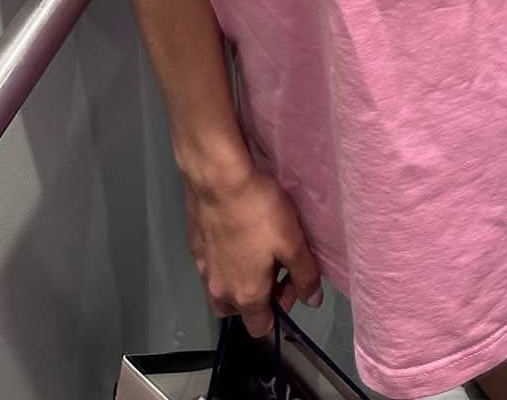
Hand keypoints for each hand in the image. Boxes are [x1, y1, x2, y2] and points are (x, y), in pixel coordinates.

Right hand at [184, 160, 323, 337]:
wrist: (217, 179)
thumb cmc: (259, 212)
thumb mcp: (292, 242)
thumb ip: (305, 275)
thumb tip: (313, 301)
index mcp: (246, 295)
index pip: (260, 327)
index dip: (280, 310)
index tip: (290, 281)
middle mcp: (219, 290)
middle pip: (238, 311)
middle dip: (256, 297)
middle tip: (273, 263)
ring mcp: (202, 269)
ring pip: (221, 289)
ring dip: (239, 278)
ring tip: (255, 248)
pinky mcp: (193, 247)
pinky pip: (210, 265)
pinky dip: (224, 259)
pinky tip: (236, 232)